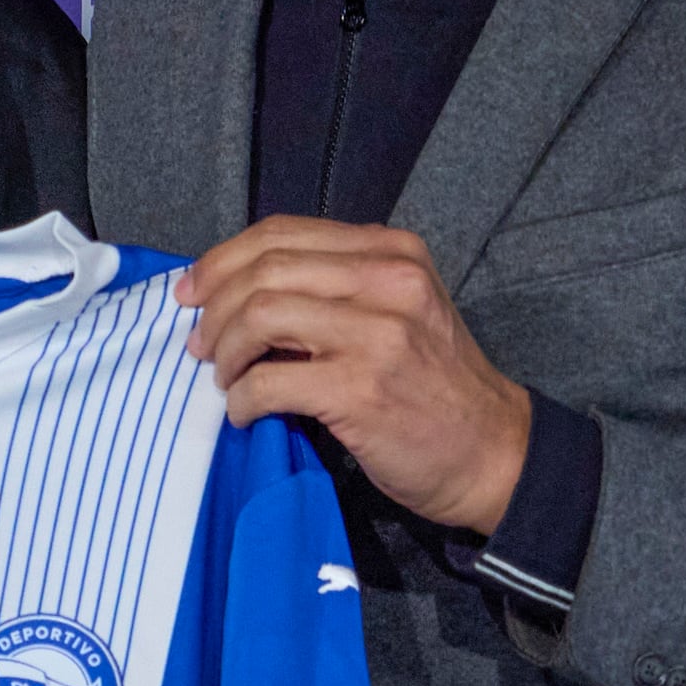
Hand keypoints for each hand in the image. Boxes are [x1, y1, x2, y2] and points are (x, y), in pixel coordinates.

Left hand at [174, 216, 531, 534]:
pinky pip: (270, 382)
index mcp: (392, 252)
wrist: (492, 452)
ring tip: (224, 377)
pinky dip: (242, 399)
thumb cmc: (435, 386)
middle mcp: (388, 280)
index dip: (223, 259)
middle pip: (265, 268)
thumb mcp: (401, 311)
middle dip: (214, 307)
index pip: (282, 233)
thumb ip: (335, 289)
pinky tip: (245, 412)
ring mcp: (377, 334)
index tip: (193, 291)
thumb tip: (238, 295)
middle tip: (199, 344)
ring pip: (260, 314)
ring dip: (224, 350)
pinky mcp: (361, 389)